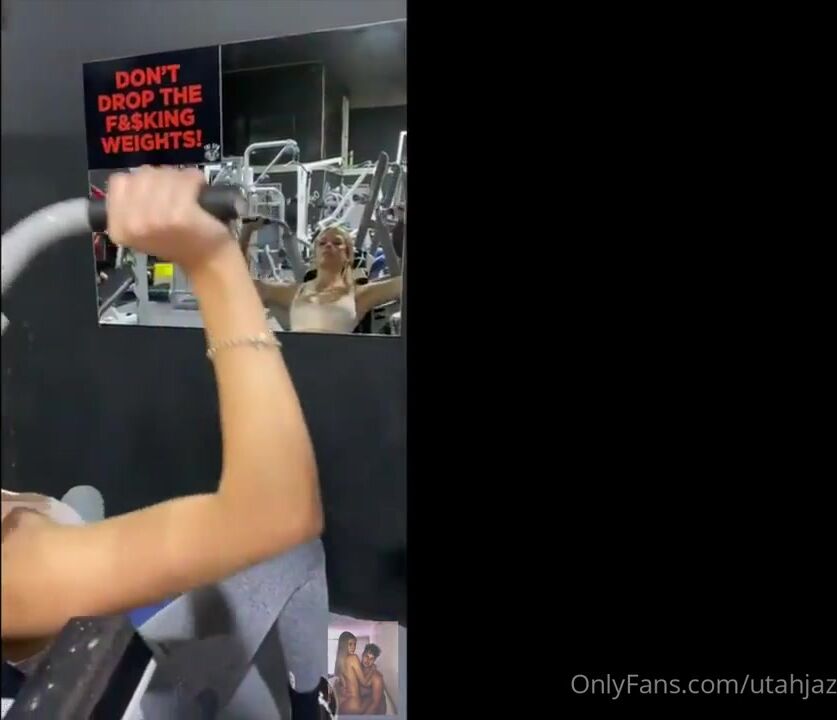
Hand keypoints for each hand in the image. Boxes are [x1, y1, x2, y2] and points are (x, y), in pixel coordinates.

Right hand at [106, 166, 232, 273]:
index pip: (119, 183)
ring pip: (163, 174)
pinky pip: (185, 180)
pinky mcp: (180, 215)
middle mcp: (132, 224)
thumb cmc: (175, 242)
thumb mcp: (141, 229)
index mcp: (119, 228)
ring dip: (178, 177)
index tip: (153, 190)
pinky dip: (194, 179)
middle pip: (141, 175)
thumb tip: (135, 178)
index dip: (138, 181)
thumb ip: (130, 205)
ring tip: (187, 191)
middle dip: (160, 177)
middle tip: (173, 191)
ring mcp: (155, 219)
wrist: (205, 259)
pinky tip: (198, 188)